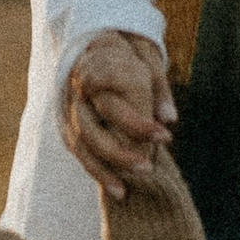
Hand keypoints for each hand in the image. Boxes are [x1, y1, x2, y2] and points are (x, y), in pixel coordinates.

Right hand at [61, 30, 176, 199]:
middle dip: (120, 151)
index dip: (138, 122)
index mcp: (94, 71)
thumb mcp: (145, 57)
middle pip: (92, 128)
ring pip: (82, 144)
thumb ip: (158, 87)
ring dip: (105, 169)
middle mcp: (77, 93)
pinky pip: (81, 153)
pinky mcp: (69, 127)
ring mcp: (69, 111)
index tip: (165, 136)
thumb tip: (170, 118)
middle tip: (149, 167)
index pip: (112, 107)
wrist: (92, 48)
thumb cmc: (124, 53)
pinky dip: (98, 173)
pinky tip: (119, 190)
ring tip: (126, 190)